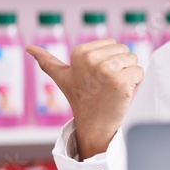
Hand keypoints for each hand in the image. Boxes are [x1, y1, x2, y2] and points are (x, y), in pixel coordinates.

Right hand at [26, 39, 142, 157]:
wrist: (93, 125)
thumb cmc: (80, 99)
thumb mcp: (62, 77)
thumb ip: (47, 61)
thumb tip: (29, 48)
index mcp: (80, 52)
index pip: (113, 44)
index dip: (110, 61)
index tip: (98, 77)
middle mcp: (92, 59)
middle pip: (125, 51)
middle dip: (121, 67)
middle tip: (107, 85)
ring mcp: (106, 70)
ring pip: (134, 61)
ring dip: (129, 75)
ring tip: (114, 89)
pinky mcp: (121, 81)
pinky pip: (140, 72)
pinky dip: (137, 84)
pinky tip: (123, 94)